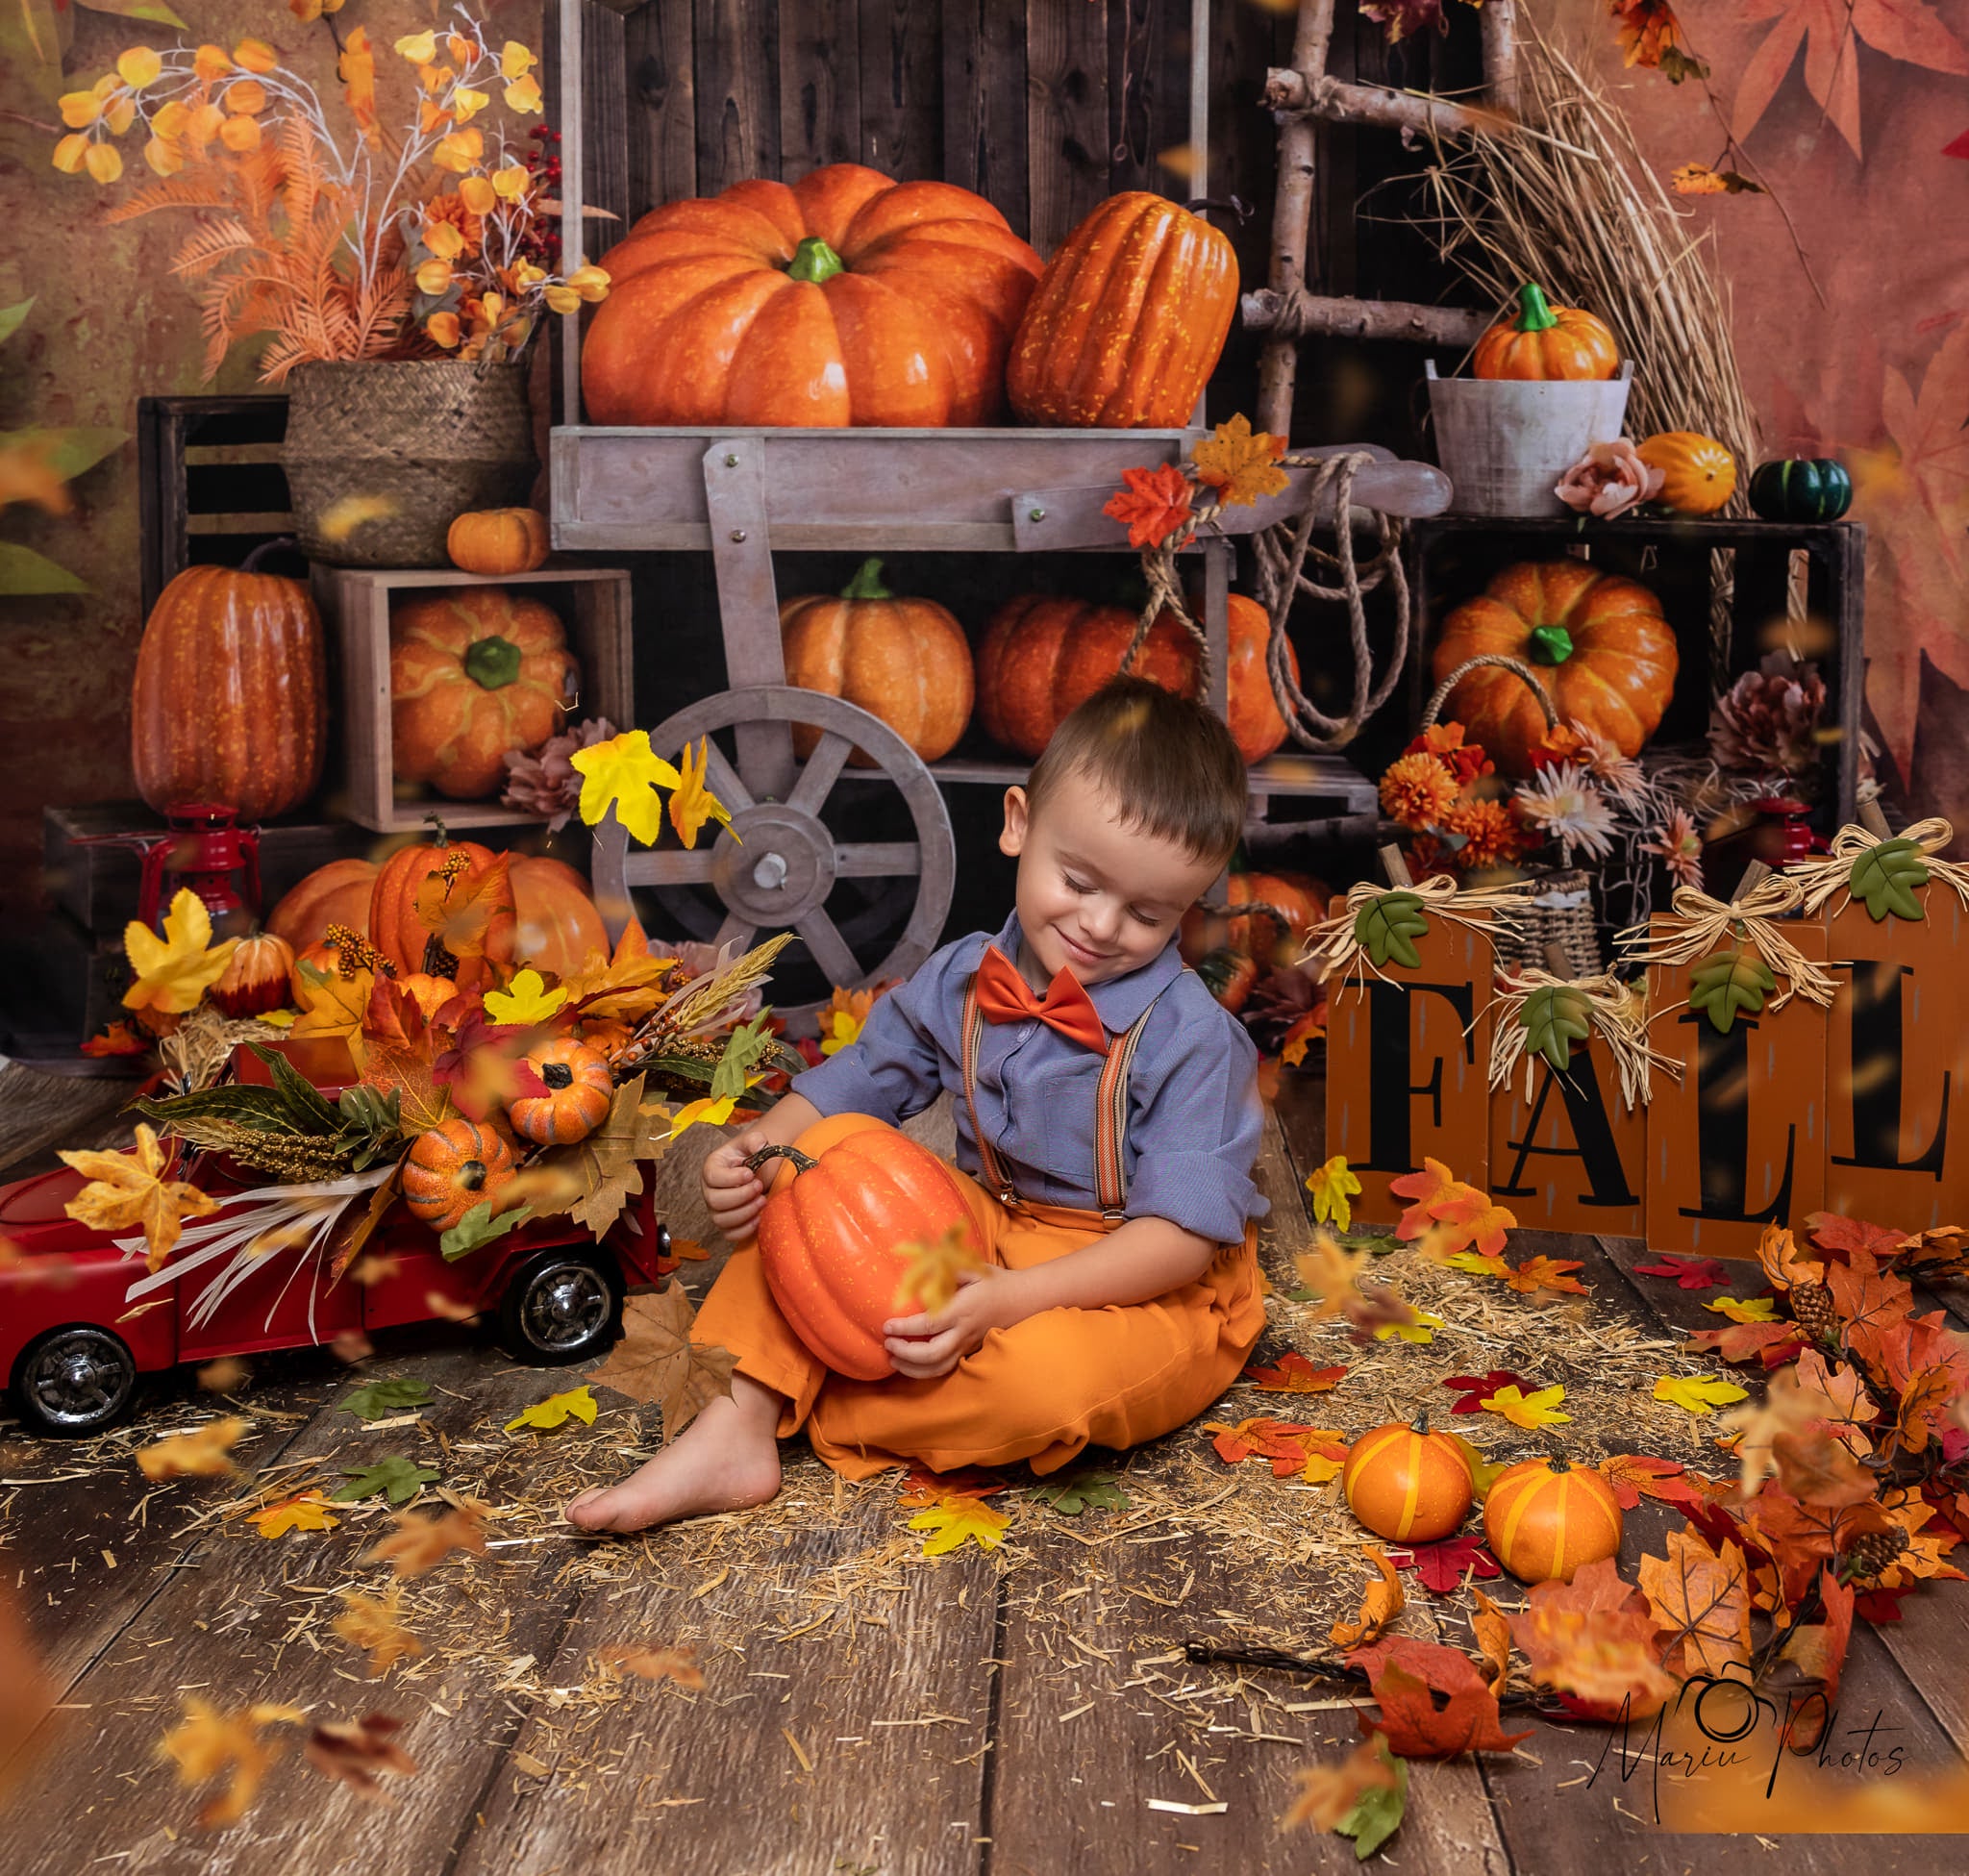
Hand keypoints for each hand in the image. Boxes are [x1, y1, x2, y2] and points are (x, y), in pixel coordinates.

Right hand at [702, 1124, 769, 1241]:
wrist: (760, 1169)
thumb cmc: (753, 1155)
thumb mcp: (754, 1142)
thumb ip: (755, 1139)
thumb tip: (760, 1145)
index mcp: (712, 1168)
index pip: (712, 1177)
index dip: (731, 1178)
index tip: (750, 1174)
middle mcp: (709, 1190)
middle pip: (715, 1201)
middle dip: (741, 1196)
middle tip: (760, 1186)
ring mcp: (716, 1209)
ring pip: (722, 1220)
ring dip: (745, 1213)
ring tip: (763, 1200)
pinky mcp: (727, 1224)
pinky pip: (730, 1234)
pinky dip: (745, 1230)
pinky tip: (759, 1218)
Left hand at [882, 1267, 1020, 1379]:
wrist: (1023, 1300)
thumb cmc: (994, 1281)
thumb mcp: (973, 1268)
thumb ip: (948, 1268)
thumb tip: (921, 1263)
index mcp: (962, 1309)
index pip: (929, 1324)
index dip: (905, 1328)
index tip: (887, 1325)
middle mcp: (964, 1331)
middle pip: (932, 1354)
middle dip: (906, 1353)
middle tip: (888, 1344)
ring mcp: (967, 1345)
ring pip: (939, 1367)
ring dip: (913, 1368)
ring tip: (893, 1360)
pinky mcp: (969, 1351)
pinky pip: (946, 1368)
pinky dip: (926, 1372)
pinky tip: (911, 1366)